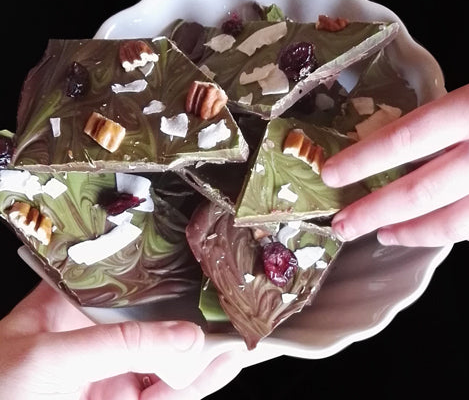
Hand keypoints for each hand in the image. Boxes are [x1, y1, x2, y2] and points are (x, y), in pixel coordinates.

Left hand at [0, 281, 242, 399]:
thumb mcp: (51, 358)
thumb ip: (123, 345)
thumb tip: (186, 338)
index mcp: (67, 310)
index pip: (125, 279)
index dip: (164, 269)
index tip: (200, 260)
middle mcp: (96, 340)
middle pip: (158, 320)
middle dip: (197, 312)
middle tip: (233, 300)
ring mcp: (114, 377)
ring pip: (173, 358)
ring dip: (209, 348)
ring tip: (240, 331)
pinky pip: (174, 393)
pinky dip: (203, 380)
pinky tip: (225, 362)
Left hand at [321, 44, 468, 246]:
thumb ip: (451, 127)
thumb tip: (408, 160)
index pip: (403, 141)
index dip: (361, 161)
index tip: (333, 175)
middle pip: (419, 194)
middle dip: (373, 212)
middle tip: (344, 223)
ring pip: (452, 225)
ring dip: (410, 234)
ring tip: (385, 236)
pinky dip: (465, 236)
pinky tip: (448, 233)